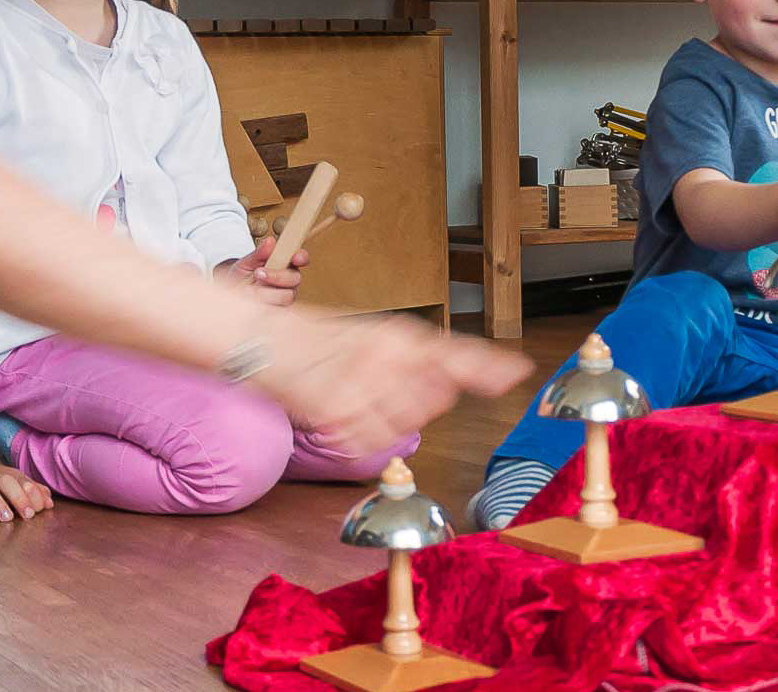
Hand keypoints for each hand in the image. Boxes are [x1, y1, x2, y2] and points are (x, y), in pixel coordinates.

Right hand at [0, 454, 54, 523]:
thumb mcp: (15, 483)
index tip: (38, 510)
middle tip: (27, 515)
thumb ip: (33, 492)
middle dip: (18, 497)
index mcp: (9, 477)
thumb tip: (50, 503)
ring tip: (5, 517)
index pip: (23, 483)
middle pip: (6, 483)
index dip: (32, 496)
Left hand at [219, 237, 306, 306]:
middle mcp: (289, 279)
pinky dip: (265, 304)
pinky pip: (279, 309)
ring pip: (288, 295)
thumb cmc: (241, 275)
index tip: (295, 258)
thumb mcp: (247, 262)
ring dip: (269, 292)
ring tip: (250, 290)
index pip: (301, 258)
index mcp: (285, 263)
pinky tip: (254, 301)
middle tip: (258, 273)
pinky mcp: (280, 309)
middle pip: (295, 278)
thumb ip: (259, 253)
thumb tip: (271, 241)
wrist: (232, 294)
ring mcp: (286, 295)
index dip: (301, 257)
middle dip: (277, 276)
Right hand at [251, 311, 531, 456]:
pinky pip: (369, 443)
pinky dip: (357, 436)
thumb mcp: (369, 335)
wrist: (259, 337)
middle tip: (382, 388)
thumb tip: (448, 385)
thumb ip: (410, 359)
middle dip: (420, 403)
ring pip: (403, 426)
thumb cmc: (312, 337)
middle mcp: (388, 356)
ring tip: (354, 396)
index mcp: (398, 334)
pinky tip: (338, 414)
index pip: (456, 353)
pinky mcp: (340, 410)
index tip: (519, 372)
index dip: (490, 367)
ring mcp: (365, 384)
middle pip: (435, 401)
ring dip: (387, 421)